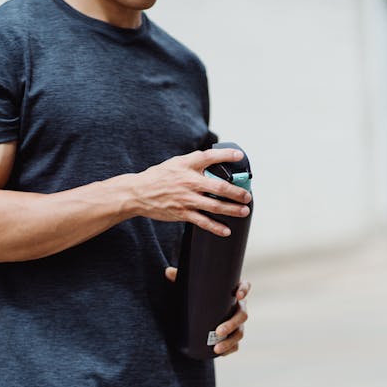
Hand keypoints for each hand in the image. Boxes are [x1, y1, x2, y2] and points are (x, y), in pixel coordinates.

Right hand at [132, 149, 251, 236]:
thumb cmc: (159, 177)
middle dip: (236, 192)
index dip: (226, 155)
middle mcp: (189, 182)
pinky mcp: (182, 213)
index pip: (210, 157)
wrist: (139, 193)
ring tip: (244, 211)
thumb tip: (214, 158)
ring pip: (214, 206)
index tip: (240, 156)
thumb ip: (195, 160)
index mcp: (188, 167)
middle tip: (247, 196)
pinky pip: (202, 222)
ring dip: (232, 210)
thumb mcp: (177, 162)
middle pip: (219, 187)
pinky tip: (226, 230)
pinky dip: (215, 227)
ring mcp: (186, 199)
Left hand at [165, 267, 250, 356]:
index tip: (238, 295)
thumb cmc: (200, 292)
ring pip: (240, 332)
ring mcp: (238, 322)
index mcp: (232, 291)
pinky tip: (220, 354)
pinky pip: (236, 344)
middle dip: (232, 324)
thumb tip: (168, 271)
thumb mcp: (192, 284)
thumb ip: (182, 277)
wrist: (203, 309)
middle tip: (218, 331)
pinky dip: (229, 349)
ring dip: (230, 341)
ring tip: (216, 348)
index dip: (244, 290)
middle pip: (242, 315)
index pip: (245, 286)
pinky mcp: (233, 335)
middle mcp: (239, 306)